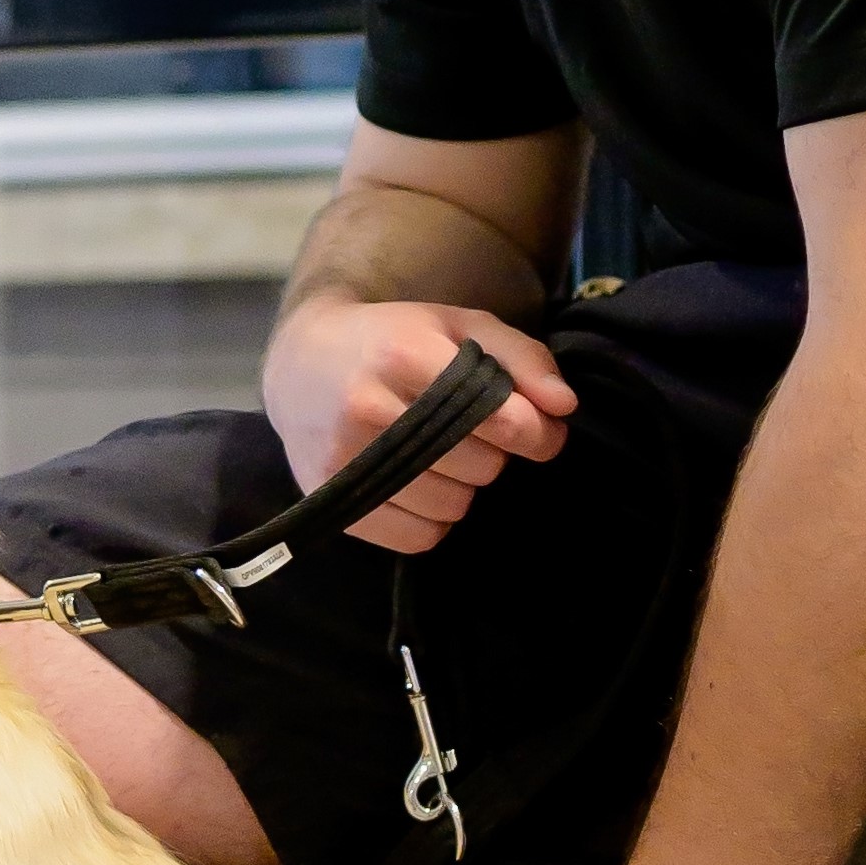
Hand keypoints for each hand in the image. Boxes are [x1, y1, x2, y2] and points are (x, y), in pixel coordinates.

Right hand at [261, 292, 572, 554]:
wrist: (301, 363)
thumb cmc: (394, 341)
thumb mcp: (459, 326)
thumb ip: (523, 358)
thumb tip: (564, 408)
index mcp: (403, 353)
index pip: (499, 416)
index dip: (534, 430)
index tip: (535, 430)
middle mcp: (367, 407)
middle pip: (482, 464)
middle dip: (489, 451)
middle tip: (465, 431)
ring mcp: (345, 460)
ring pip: (454, 505)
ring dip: (461, 486)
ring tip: (437, 455)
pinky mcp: (334, 502)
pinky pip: (419, 538)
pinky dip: (432, 519)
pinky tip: (417, 484)